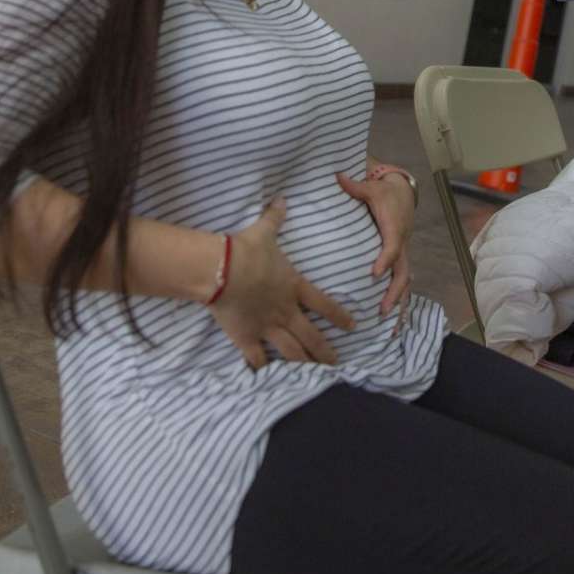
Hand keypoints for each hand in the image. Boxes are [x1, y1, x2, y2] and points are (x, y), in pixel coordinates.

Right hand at [208, 197, 355, 369]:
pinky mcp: (246, 337)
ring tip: (313, 374)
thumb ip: (275, 218)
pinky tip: (265, 374)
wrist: (221, 270)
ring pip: (292, 352)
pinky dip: (261, 367)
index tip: (352, 326)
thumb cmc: (246, 250)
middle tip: (336, 363)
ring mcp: (267, 327)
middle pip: (312, 336)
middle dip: (326, 351)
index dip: (340, 316)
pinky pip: (257, 358)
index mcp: (294, 287)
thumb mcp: (263, 231)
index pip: (324, 304)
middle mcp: (286, 311)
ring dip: (304, 363)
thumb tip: (281, 199)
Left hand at [338, 168, 414, 331]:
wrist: (402, 190)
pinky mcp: (400, 257)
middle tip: (381, 310)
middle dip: (394, 292)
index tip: (374, 274)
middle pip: (402, 272)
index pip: (392, 247)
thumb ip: (354, 186)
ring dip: (399, 302)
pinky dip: (400, 299)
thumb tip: (338, 176)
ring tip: (390, 324)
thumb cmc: (384, 191)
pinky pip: (402, 280)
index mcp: (393, 228)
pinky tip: (394, 318)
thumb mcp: (370, 187)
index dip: (385, 260)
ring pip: (405, 280)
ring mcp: (402, 252)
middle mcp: (401, 242)